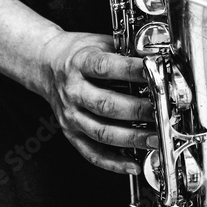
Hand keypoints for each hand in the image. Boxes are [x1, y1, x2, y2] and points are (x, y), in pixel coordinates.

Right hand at [34, 31, 155, 174]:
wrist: (46, 64)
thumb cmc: (77, 54)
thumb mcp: (99, 42)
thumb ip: (124, 50)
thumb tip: (155, 58)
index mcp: (80, 63)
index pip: (106, 68)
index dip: (131, 70)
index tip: (154, 71)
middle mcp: (73, 91)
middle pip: (106, 104)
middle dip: (137, 110)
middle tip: (161, 111)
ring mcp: (70, 115)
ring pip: (102, 132)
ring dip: (132, 138)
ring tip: (155, 139)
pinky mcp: (71, 132)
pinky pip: (92, 152)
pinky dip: (113, 162)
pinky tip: (133, 164)